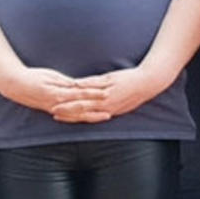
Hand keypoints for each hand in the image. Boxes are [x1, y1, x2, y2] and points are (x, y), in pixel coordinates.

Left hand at [0, 66, 105, 115]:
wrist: (16, 84)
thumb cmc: (33, 84)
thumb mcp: (51, 86)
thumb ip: (63, 89)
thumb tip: (74, 88)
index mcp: (58, 107)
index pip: (79, 113)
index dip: (93, 116)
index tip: (106, 115)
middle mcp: (59, 107)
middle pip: (82, 112)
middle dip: (97, 113)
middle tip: (112, 113)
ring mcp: (57, 100)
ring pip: (80, 102)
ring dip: (95, 102)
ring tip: (108, 100)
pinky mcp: (54, 92)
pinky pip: (73, 93)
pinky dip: (85, 92)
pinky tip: (94, 90)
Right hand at [52, 66, 170, 123]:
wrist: (148, 83)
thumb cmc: (134, 93)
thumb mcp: (121, 104)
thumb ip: (108, 107)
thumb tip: (98, 109)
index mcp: (107, 111)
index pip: (84, 115)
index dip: (70, 116)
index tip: (57, 115)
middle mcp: (106, 105)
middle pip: (82, 109)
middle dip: (66, 109)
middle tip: (51, 109)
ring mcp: (108, 94)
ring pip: (86, 98)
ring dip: (71, 98)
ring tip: (57, 96)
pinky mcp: (111, 83)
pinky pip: (95, 85)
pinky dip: (84, 85)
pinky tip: (74, 84)